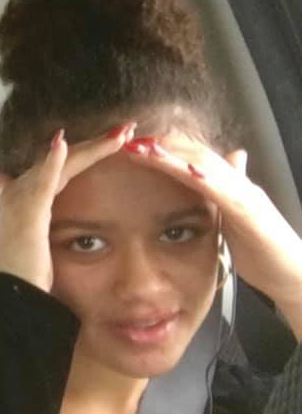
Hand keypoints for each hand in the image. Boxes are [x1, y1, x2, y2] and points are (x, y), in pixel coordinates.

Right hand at [0, 122, 136, 292]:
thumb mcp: (39, 242)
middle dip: (96, 143)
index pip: (62, 165)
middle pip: (64, 158)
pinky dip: (52, 161)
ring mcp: (23, 199)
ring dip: (91, 146)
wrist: (16, 295)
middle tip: (127, 129)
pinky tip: (63, 143)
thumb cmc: (30, 273)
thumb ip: (44, 222)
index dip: (87, 151)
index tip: (114, 140)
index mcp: (26, 197)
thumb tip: (53, 221)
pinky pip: (42, 181)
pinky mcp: (28, 212)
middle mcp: (21, 192)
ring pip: (61, 163)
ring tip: (119, 134)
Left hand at [124, 132, 301, 338]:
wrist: (292, 274)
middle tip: (129, 139)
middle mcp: (237, 184)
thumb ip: (222, 202)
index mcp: (230, 187)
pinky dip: (202, 178)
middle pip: (196, 153)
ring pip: (206, 166)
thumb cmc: (264, 252)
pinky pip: (222, 190)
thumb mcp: (235, 223)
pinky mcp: (249, 212)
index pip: (194, 158)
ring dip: (174, 155)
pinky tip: (183, 169)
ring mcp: (244, 195)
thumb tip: (215, 188)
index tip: (135, 146)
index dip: (166, 149)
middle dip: (162, 145)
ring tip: (146, 147)